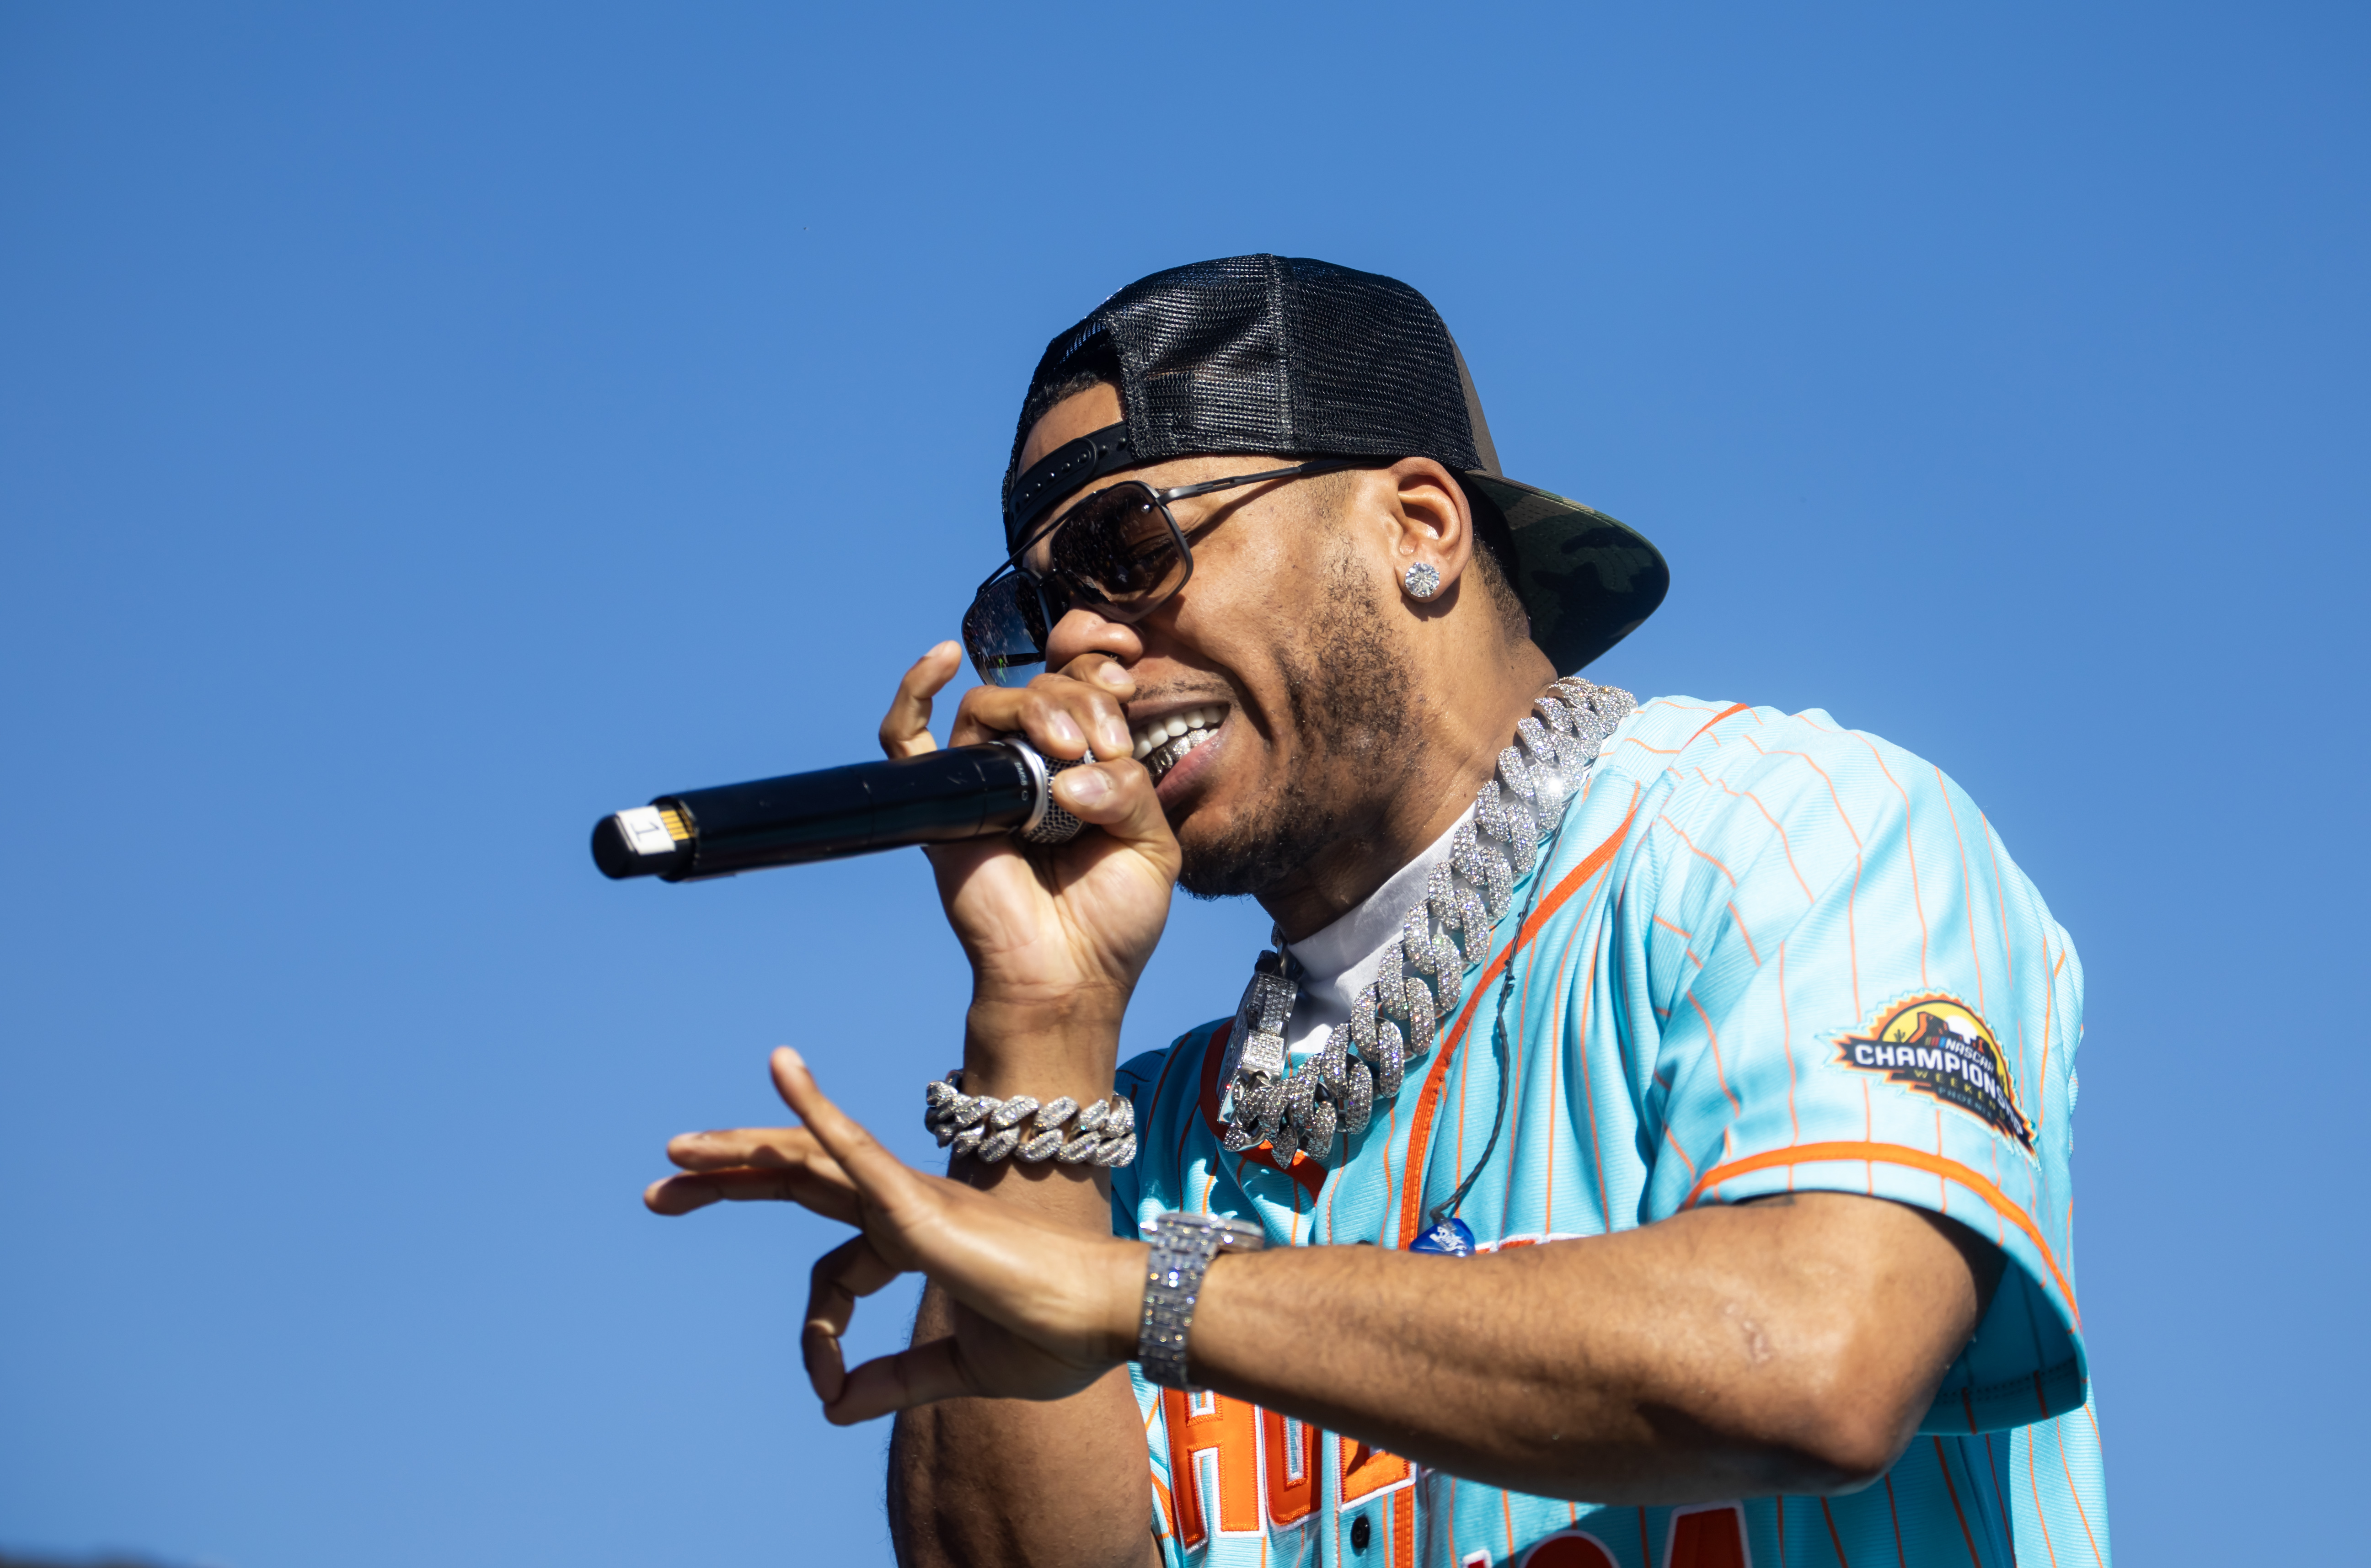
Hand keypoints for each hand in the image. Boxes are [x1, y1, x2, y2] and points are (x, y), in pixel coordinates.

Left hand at [648, 1047, 1145, 1423]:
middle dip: (729, 1180)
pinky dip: (815, 1109)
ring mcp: (910, 1199)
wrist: (1106, 1320)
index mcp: (915, 1240)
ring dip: (741, 1147)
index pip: (834, 1267)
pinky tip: (781, 1065)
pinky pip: (855, 1148)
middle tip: (660, 1186)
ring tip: (678, 1145)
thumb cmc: (1053, 1335)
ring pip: (809, 1158)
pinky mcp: (919, 1205)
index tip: (824, 1390)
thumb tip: (834, 1406)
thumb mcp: (958, 1367)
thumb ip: (896, 1379)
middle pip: (800, 1178)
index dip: (817, 1334)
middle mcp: (905, 1207)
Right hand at [881, 642, 1178, 1059]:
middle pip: (1040, 687)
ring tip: (1070, 748)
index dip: (1100, 667)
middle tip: (1107, 745)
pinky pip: (905, 738)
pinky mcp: (944, 806)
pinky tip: (941, 659)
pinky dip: (914, 690)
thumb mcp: (1151, 845)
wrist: (1070, 978)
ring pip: (989, 703)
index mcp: (1084, 763)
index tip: (1129, 685)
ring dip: (1036, 707)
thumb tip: (1074, 774)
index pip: (1081, 685)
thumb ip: (1131, 790)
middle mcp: (1032, 764)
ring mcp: (985, 782)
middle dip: (1082, 698)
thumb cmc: (1111, 920)